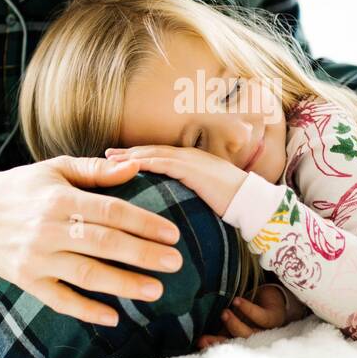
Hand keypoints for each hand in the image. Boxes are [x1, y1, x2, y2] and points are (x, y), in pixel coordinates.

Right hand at [0, 156, 185, 326]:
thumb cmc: (24, 187)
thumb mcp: (56, 168)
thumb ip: (97, 170)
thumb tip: (136, 166)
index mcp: (59, 198)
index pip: (110, 212)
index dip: (143, 223)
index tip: (172, 234)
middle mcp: (48, 229)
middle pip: (103, 244)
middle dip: (142, 255)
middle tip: (175, 262)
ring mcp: (36, 258)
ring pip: (86, 274)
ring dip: (123, 284)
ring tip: (155, 290)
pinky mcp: (27, 281)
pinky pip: (60, 300)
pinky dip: (87, 310)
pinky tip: (114, 316)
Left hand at [102, 144, 247, 216]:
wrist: (251, 201)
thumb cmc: (232, 203)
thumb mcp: (205, 196)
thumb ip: (189, 195)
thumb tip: (174, 206)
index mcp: (192, 161)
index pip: (159, 155)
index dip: (137, 156)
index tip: (117, 159)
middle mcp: (189, 155)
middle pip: (151, 151)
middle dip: (127, 153)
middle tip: (105, 155)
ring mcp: (190, 160)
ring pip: (152, 154)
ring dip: (129, 156)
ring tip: (109, 160)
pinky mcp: (191, 169)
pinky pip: (162, 163)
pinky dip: (143, 163)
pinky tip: (127, 167)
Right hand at [194, 283, 307, 349]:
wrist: (270, 292)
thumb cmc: (247, 308)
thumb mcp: (232, 316)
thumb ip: (218, 325)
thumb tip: (195, 328)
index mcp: (242, 340)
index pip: (227, 346)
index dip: (213, 345)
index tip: (198, 342)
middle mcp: (254, 338)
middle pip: (237, 344)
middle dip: (220, 342)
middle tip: (204, 337)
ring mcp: (266, 330)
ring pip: (250, 333)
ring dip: (235, 325)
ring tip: (223, 313)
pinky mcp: (275, 317)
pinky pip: (263, 317)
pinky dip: (249, 310)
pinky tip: (237, 302)